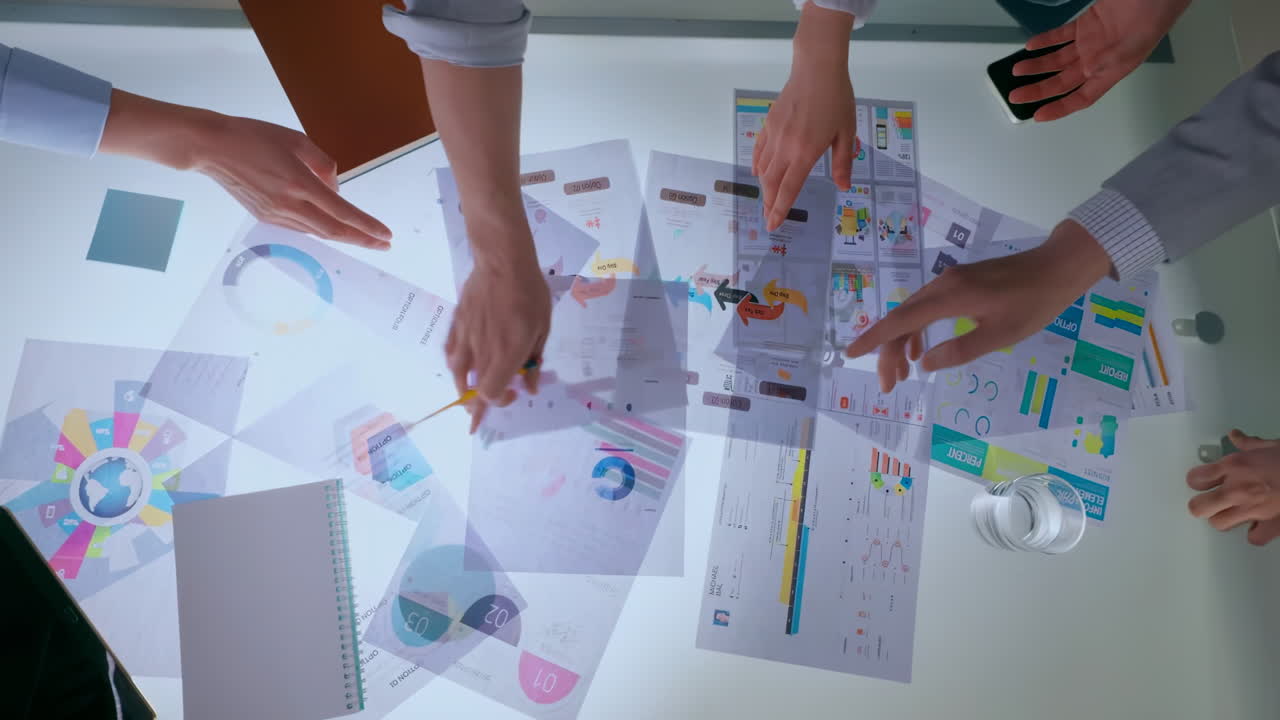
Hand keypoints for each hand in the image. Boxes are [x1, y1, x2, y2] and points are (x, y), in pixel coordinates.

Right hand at [193, 116, 391, 248]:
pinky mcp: (265, 216)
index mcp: (299, 182)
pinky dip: (320, 228)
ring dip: (343, 236)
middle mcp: (288, 204)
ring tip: (364, 238)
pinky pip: (300, 227)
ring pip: (317, 231)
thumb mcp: (296, 140)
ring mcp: (276, 214)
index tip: (385, 235)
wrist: (211, 148)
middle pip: (333, 230)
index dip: (366, 226)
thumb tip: (335, 188)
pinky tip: (332, 227)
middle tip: (383, 246)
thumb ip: (323, 164)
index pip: (342, 211)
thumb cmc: (253, 136)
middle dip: (362, 240)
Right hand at [445, 243, 549, 433]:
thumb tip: (529, 388)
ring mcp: (465, 338)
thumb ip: (534, 361)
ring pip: (457, 375)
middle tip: (487, 406)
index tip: (513, 394)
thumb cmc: (529, 293)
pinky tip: (461, 368)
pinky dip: (455, 367)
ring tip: (469, 395)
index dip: (499, 402)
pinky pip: (450, 355)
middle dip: (480, 404)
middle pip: (472, 390)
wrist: (502, 262)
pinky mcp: (456, 326)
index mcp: (506, 353)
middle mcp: (482, 351)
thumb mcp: (542, 328)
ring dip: (463, 390)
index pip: (491, 393)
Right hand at [755, 2, 856, 229]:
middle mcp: (785, 148)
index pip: (789, 189)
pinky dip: (758, 165)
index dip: (780, 209)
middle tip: (769, 218)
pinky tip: (760, 172)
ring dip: (765, 187)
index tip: (773, 225)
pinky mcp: (769, 124)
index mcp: (805, 153)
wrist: (816, 68)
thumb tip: (843, 186)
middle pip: (772, 184)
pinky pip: (759, 151)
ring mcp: (774, 136)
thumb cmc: (837, 99)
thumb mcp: (846, 132)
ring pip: (764, 169)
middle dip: (769, 204)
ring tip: (767, 199)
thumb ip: (843, 162)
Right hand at [844, 219, 1112, 391]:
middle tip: (887, 385)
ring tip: (900, 374)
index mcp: (950, 297)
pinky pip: (927, 307)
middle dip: (887, 352)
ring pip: (912, 313)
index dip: (875, 339)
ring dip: (902, 343)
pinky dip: (917, 330)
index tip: (852, 354)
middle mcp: (943, 285)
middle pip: (902, 319)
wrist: (1056, 268)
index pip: (901, 321)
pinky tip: (920, 350)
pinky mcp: (959, 283)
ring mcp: (950, 281)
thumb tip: (924, 363)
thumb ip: (959, 350)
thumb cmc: (1033, 304)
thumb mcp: (1000, 335)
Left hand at [1008, 0, 1190, 121]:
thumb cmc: (1150, 20)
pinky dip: (1046, 41)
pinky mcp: (1087, 23)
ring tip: (1017, 70)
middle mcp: (1097, 60)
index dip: (1059, 109)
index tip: (1038, 116)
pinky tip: (1031, 47)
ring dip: (1038, 65)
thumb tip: (1087, 74)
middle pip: (1062, 81)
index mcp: (1109, 72)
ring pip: (1058, 59)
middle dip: (1038, 89)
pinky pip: (1061, 35)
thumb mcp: (1128, 50)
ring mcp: (1091, 42)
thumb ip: (1105, 64)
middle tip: (1015, 96)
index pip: (1080, 98)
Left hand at [1187, 430, 1279, 545]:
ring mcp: (1252, 510)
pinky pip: (1252, 537)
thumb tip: (1235, 436)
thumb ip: (1249, 443)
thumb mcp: (1271, 445)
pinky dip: (1255, 532)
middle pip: (1198, 507)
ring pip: (1219, 524)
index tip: (1204, 481)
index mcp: (1234, 466)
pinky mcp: (1270, 526)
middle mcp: (1237, 489)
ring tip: (1235, 512)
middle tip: (1212, 502)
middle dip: (1202, 505)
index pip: (1195, 479)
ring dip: (1225, 518)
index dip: (1197, 481)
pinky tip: (1259, 524)